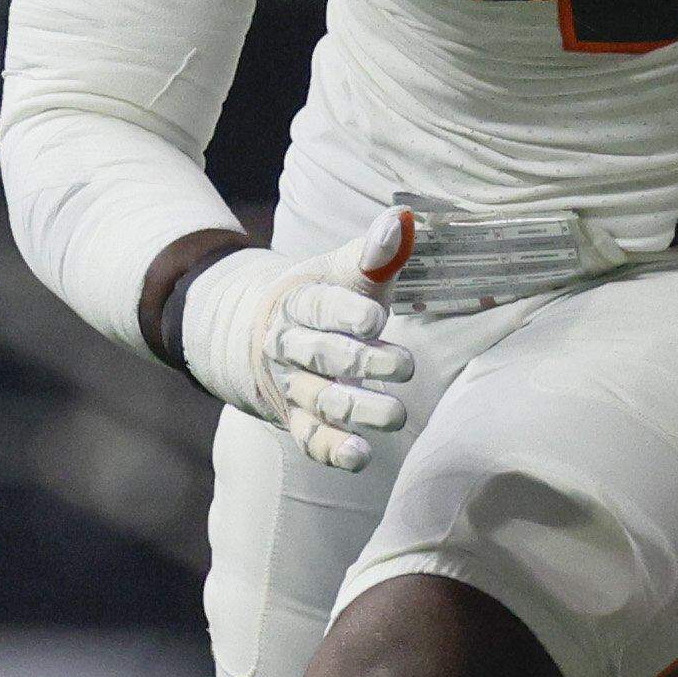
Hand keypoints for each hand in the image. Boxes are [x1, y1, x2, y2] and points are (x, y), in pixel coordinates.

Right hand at [177, 208, 420, 471]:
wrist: (272, 337)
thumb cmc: (329, 300)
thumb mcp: (347, 273)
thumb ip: (375, 253)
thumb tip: (402, 220)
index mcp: (300, 303)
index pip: (319, 307)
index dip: (345, 314)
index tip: (376, 319)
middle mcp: (291, 348)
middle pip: (323, 357)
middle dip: (361, 363)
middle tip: (405, 367)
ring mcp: (295, 388)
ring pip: (322, 401)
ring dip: (358, 411)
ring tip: (397, 416)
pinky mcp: (301, 422)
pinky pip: (312, 440)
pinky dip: (333, 450)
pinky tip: (361, 456)